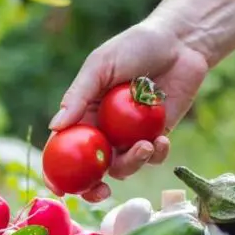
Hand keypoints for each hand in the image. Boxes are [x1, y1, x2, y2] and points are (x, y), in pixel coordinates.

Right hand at [44, 16, 209, 201]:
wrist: (180, 43)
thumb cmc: (135, 46)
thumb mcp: (101, 65)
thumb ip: (78, 95)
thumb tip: (54, 126)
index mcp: (84, 114)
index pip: (64, 148)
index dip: (57, 172)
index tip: (60, 189)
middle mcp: (104, 130)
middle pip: (92, 169)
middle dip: (94, 187)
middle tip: (102, 192)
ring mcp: (130, 136)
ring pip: (124, 166)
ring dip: (133, 163)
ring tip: (146, 146)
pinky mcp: (157, 136)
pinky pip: (153, 157)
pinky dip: (157, 154)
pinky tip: (162, 138)